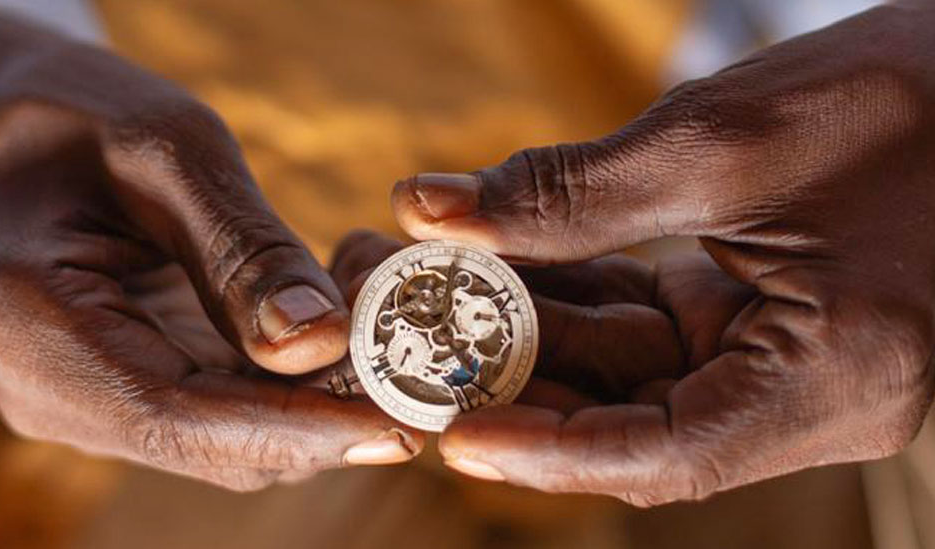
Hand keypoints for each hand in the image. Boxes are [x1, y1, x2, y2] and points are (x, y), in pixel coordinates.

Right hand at [0, 15, 419, 489]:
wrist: (30, 130)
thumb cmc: (86, 117)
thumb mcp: (171, 154)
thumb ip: (242, 252)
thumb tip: (319, 341)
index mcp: (36, 324)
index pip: (177, 416)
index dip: (295, 427)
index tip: (399, 423)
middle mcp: (55, 389)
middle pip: (216, 442)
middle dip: (329, 412)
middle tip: (427, 369)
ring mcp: (94, 400)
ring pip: (237, 437)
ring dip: (325, 394)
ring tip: (395, 330)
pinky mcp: (135, 390)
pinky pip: (233, 408)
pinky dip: (300, 377)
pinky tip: (348, 324)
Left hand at [390, 2, 934, 503]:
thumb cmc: (901, 96)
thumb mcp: (719, 145)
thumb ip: (568, 194)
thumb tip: (429, 207)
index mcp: (837, 378)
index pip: (667, 454)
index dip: (551, 452)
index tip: (455, 436)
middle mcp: (813, 396)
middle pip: (636, 419)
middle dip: (525, 385)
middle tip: (421, 356)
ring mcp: (787, 360)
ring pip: (636, 375)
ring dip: (541, 339)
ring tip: (443, 307)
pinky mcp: (762, 320)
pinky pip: (655, 330)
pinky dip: (583, 302)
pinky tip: (507, 271)